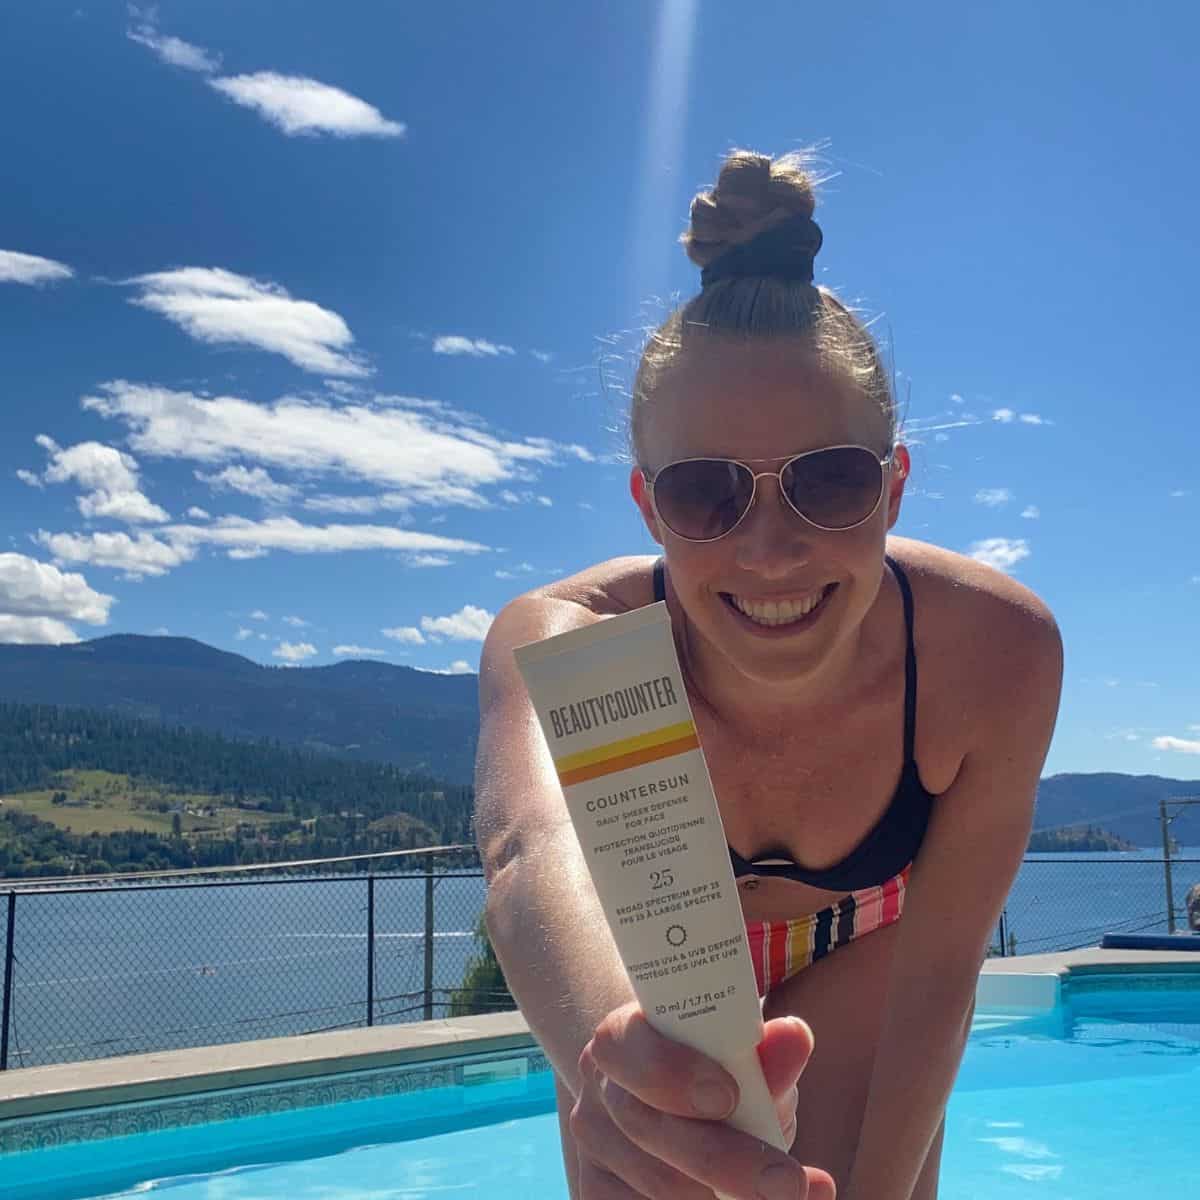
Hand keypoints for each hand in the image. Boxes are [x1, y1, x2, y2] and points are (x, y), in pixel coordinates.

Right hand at [571, 1001, 834, 1197]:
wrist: (667, 1102)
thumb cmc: (712, 1071)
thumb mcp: (738, 1058)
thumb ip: (765, 1053)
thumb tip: (796, 1038)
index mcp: (621, 1039)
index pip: (624, 1046)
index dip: (670, 1072)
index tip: (727, 1095)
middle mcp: (599, 1093)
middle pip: (644, 1127)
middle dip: (720, 1159)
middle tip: (787, 1181)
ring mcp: (594, 1150)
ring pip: (653, 1186)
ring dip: (723, 1198)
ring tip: (785, 1194)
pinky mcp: (598, 1193)